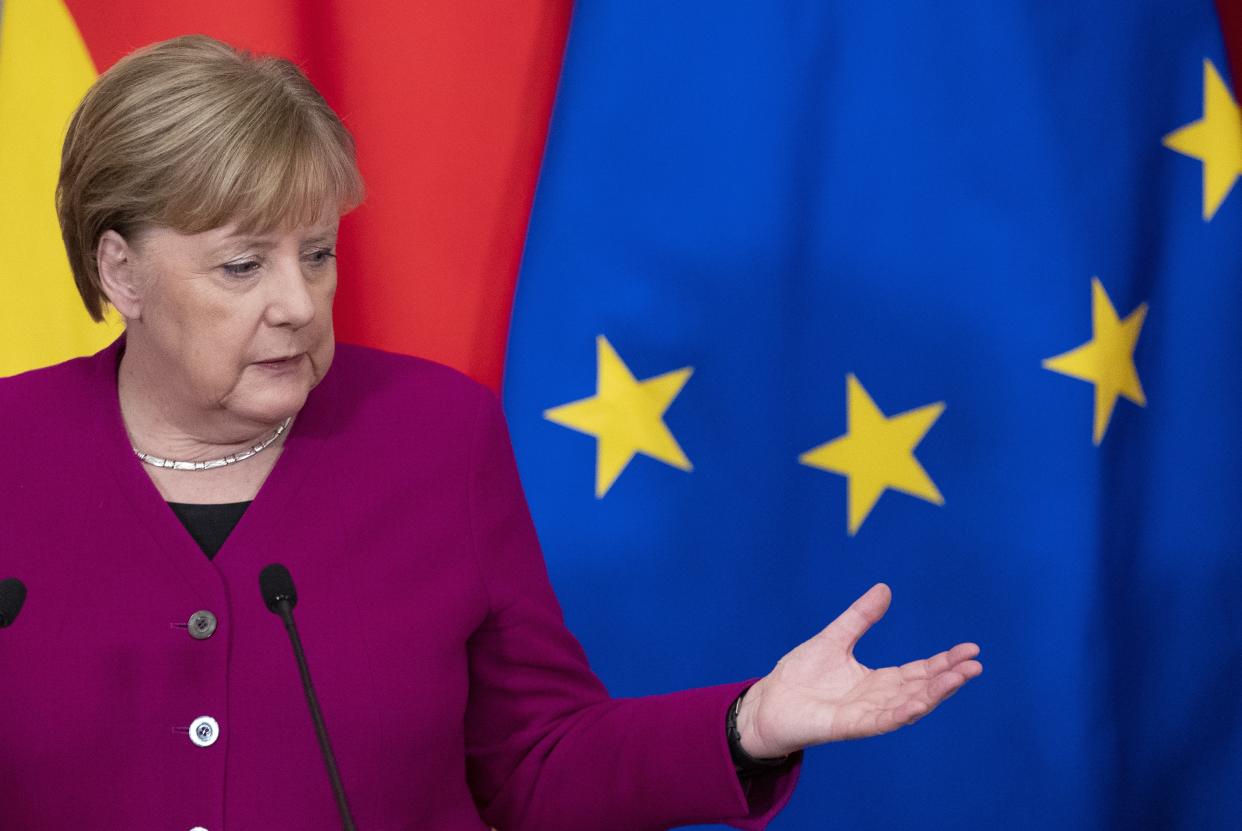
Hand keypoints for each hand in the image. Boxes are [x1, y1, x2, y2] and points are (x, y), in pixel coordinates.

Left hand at [735, 583, 981, 758]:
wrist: (768, 701)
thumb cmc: (799, 675)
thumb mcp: (835, 638)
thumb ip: (860, 617)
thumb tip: (885, 589)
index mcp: (877, 681)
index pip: (919, 671)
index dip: (944, 662)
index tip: (969, 649)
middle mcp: (878, 700)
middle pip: (921, 688)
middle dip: (949, 677)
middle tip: (975, 663)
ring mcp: (866, 715)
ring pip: (909, 705)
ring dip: (935, 694)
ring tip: (959, 678)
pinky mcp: (848, 726)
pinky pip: (881, 721)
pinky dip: (902, 712)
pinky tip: (920, 703)